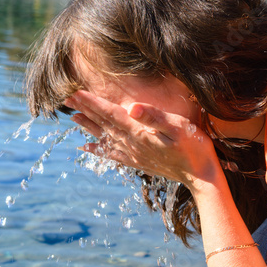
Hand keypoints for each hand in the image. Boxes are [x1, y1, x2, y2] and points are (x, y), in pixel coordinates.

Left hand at [65, 90, 222, 187]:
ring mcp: (133, 154)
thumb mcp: (179, 127)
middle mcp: (131, 144)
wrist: (200, 175)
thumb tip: (133, 107)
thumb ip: (155, 117)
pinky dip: (97, 150)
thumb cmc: (194, 146)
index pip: (110, 113)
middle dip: (84, 110)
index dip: (91, 102)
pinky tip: (87, 147)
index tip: (74, 92)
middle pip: (102, 124)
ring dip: (87, 126)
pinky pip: (112, 154)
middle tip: (66, 99)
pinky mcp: (137, 161)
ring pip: (104, 137)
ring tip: (72, 117)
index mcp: (139, 132)